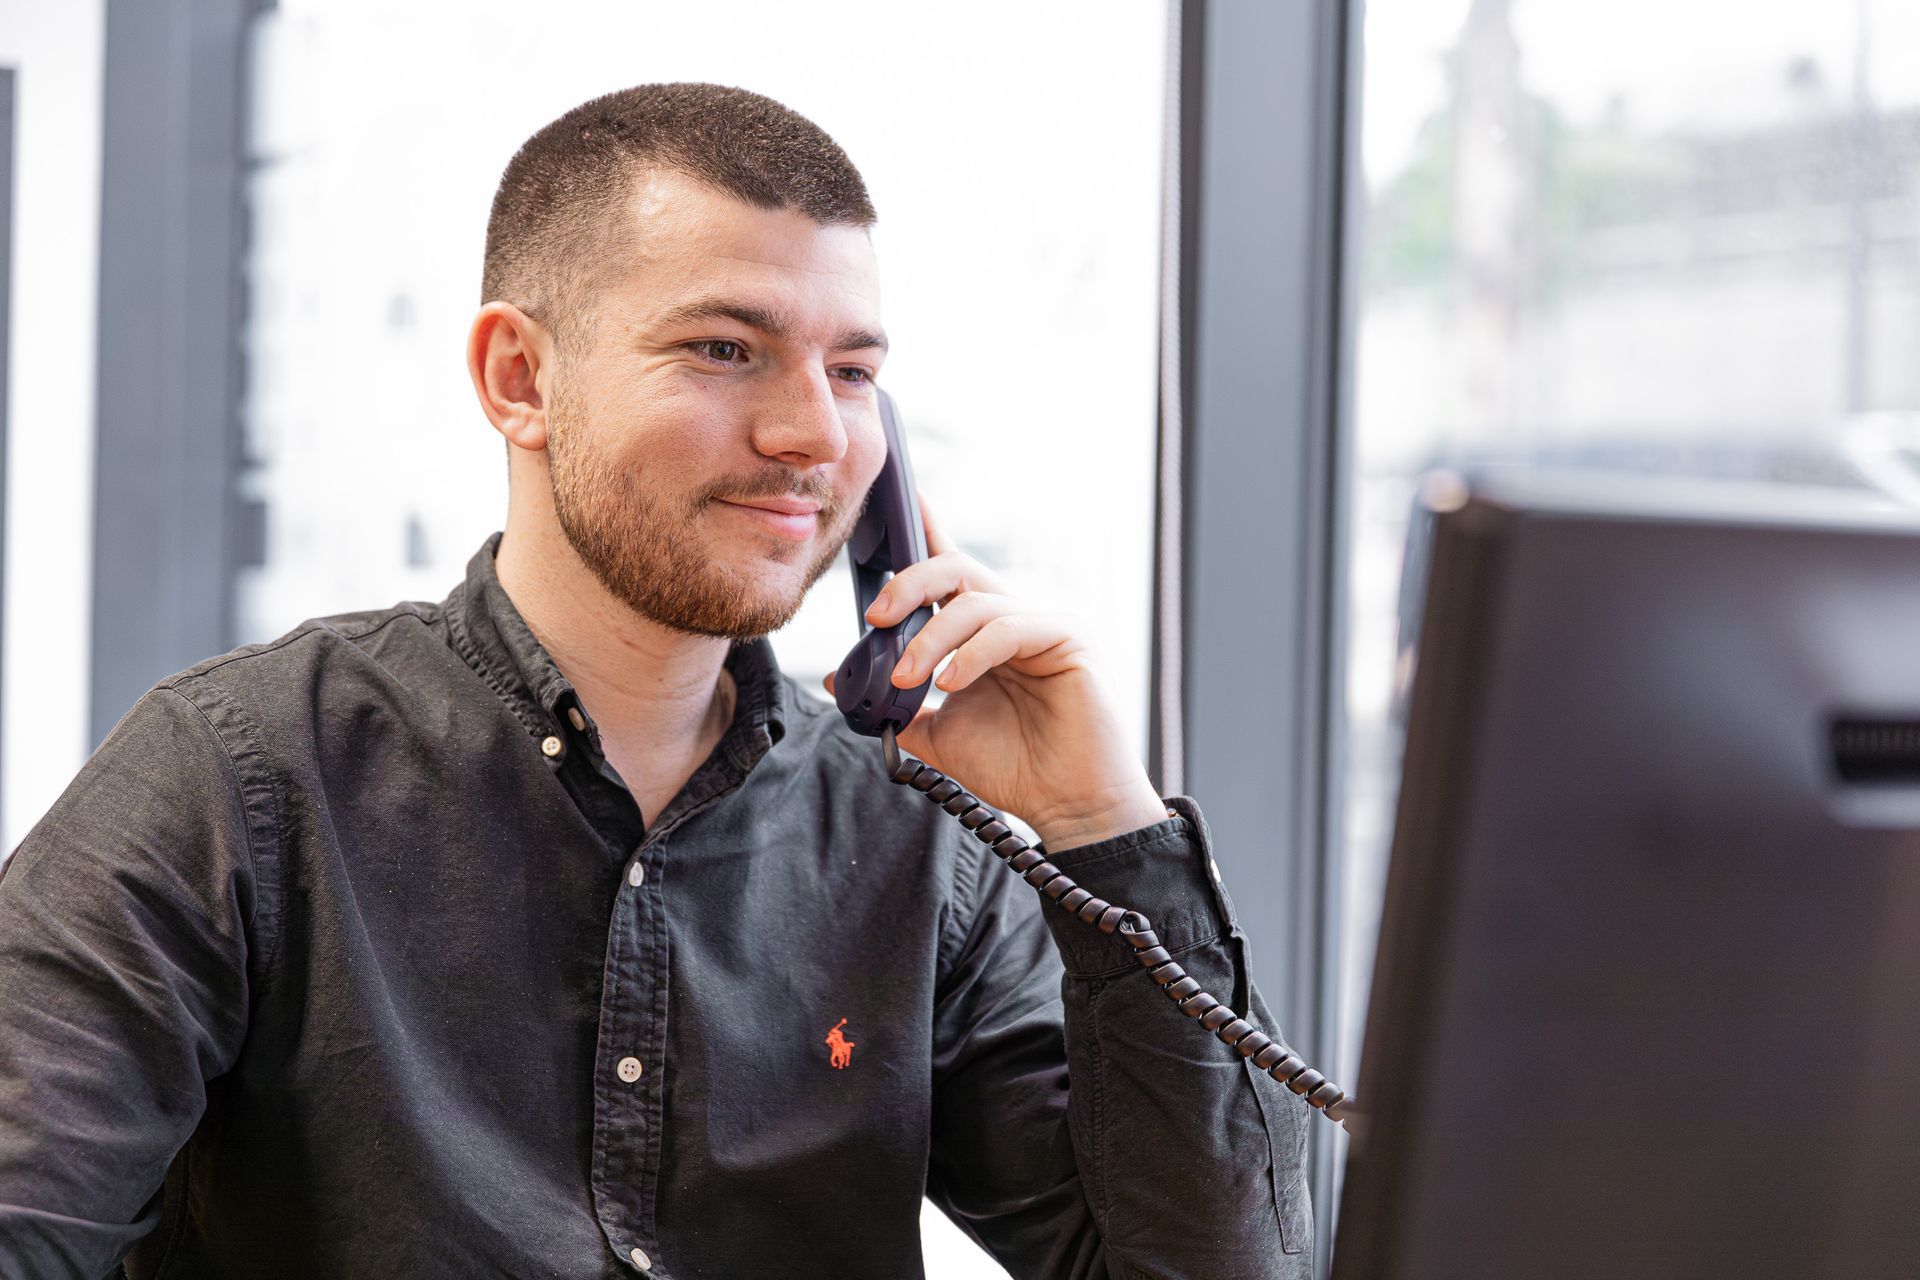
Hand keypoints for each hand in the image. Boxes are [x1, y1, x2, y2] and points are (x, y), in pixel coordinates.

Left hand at [823, 495, 1168, 850]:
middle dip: (907, 584)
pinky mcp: (1069, 638)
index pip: (949, 568)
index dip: (923, 528)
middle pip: (955, 569)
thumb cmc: (1014, 767)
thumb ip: (894, 703)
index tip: (894, 498)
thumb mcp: (936, 733)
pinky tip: (949, 683)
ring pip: (976, 600)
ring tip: (905, 679)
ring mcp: (1045, 623)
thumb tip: (840, 680)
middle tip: (875, 618)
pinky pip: (1008, 627)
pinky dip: (970, 653)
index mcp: (983, 631)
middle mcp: (1014, 616)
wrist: (1069, 808)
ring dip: (929, 639)